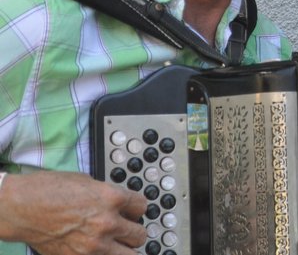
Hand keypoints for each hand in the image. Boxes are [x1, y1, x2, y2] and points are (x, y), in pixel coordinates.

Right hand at [0, 170, 146, 254]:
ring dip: (125, 248)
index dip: (137, 208)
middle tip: (127, 229)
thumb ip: (107, 194)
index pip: (142, 206)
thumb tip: (118, 203)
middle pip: (140, 235)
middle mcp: (107, 223)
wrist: (21, 208)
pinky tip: (100, 249)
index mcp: (112, 198)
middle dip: (134, 231)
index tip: (133, 210)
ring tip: (118, 244)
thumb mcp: (87, 182)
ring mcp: (94, 245)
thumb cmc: (47, 190)